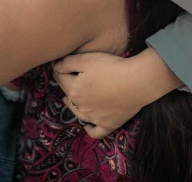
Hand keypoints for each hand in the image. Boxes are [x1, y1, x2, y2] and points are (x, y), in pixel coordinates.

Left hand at [53, 48, 181, 138]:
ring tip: (71, 99)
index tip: (59, 66)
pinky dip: (90, 129)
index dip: (60, 71)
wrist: (136, 81)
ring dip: (73, 106)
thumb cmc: (112, 67)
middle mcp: (82, 107)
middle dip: (66, 87)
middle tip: (66, 78)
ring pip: (79, 114)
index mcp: (75, 90)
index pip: (62, 79)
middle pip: (69, 96)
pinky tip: (88, 126)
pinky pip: (96, 132)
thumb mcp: (88, 59)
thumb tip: (55, 67)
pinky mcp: (108, 124)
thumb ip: (69, 63)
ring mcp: (95, 118)